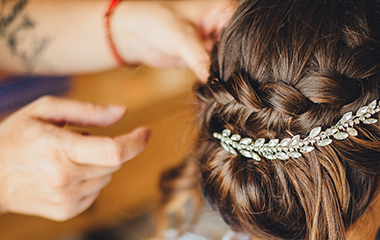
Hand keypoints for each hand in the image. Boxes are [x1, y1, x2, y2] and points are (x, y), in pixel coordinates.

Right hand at [0, 96, 149, 220]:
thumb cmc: (14, 138)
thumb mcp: (43, 111)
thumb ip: (86, 111)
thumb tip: (122, 112)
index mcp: (59, 149)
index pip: (115, 151)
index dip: (137, 142)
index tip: (145, 131)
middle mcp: (64, 177)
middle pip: (114, 163)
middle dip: (111, 147)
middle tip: (83, 138)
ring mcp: (66, 198)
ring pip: (107, 177)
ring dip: (98, 164)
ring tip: (67, 156)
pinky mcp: (66, 211)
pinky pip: (96, 192)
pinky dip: (90, 179)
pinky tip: (65, 173)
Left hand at [111, 0, 233, 80]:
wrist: (134, 34)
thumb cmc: (155, 21)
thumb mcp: (181, 39)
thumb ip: (201, 60)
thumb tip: (217, 83)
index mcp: (226, 10)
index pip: (246, 35)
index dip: (245, 55)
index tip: (241, 74)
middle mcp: (225, 27)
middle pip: (241, 53)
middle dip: (235, 70)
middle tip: (229, 86)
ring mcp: (217, 44)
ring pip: (230, 66)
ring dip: (225, 78)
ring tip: (221, 89)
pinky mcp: (207, 60)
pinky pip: (218, 74)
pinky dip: (216, 83)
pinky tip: (213, 90)